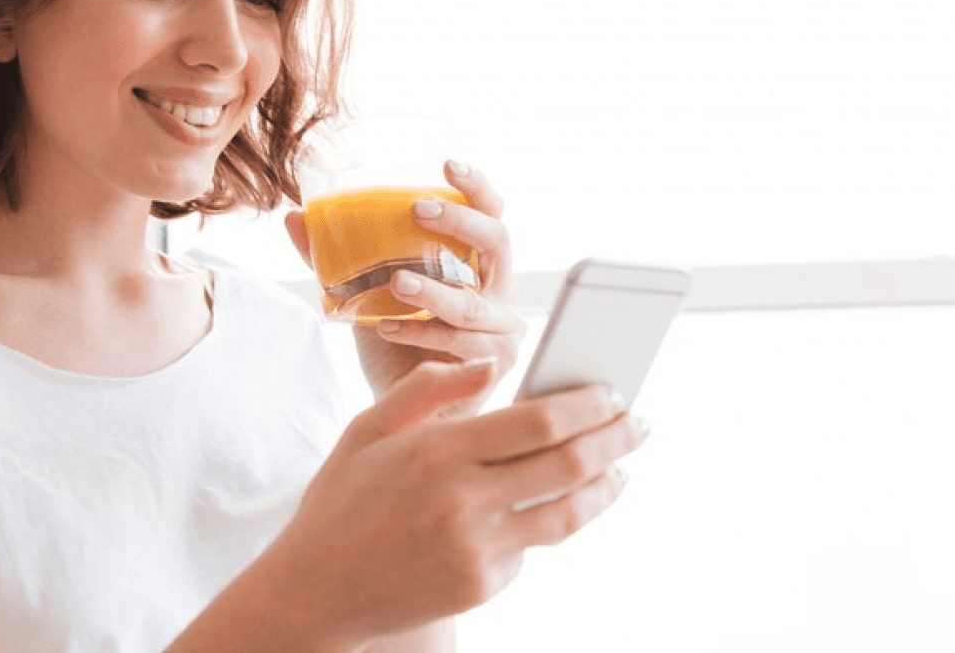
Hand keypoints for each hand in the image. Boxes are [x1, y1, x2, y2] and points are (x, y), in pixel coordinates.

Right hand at [250, 359, 646, 648]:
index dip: (587, 405)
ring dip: (606, 487)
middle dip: (616, 440)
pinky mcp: (483, 585)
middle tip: (639, 424)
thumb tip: (490, 363)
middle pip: (568, 464)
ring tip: (621, 470)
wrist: (315, 590)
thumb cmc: (341, 501)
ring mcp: (476, 549)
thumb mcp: (367, 429)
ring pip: (567, 514)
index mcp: (436, 451)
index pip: (538, 422)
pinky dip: (547, 522)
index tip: (612, 393)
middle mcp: (462, 501)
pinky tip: (556, 504)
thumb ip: (429, 388)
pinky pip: (531, 546)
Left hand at [286, 160, 525, 406]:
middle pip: (498, 242)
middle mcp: (501, 289)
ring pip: (473, 303)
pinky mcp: (497, 364)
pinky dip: (421, 334)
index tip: (447, 164)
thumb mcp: (363, 293)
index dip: (476, 186)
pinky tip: (386, 328)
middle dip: (460, 223)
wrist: (410, 410)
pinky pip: (460, 344)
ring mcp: (505, 328)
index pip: (491, 213)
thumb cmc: (396, 343)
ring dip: (433, 291)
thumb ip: (333, 258)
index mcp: (479, 262)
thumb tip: (293, 217)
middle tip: (416, 211)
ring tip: (395, 282)